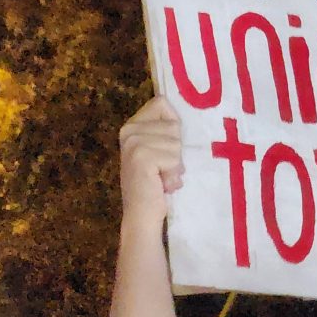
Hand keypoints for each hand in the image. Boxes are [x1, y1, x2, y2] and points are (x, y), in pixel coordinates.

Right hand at [118, 97, 183, 221]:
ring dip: (175, 164)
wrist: (142, 214)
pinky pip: (174, 158)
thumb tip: (188, 113)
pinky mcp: (141, 157)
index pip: (162, 102)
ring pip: (176, 142)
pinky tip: (162, 183)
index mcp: (132, 125)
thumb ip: (165, 131)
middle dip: (175, 150)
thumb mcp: (159, 149)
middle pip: (173, 124)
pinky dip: (173, 174)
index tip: (167, 146)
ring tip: (162, 176)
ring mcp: (133, 142)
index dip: (173, 124)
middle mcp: (128, 130)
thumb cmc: (155, 182)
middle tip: (162, 168)